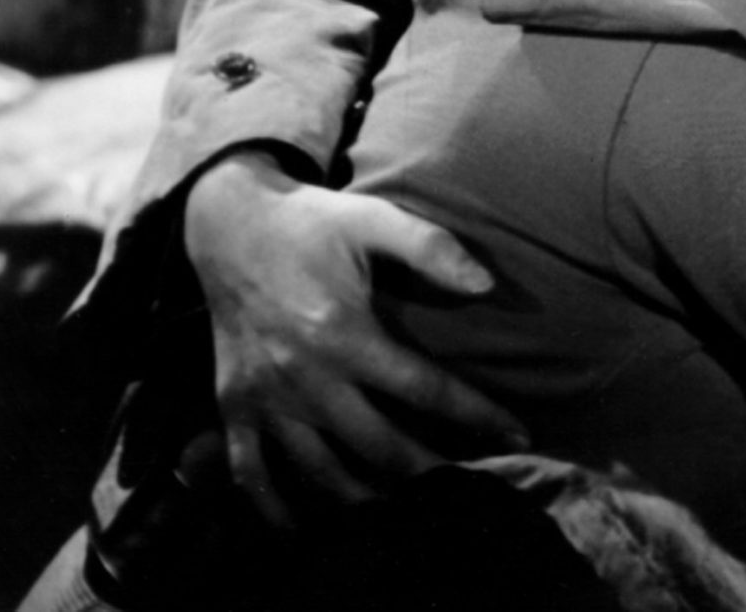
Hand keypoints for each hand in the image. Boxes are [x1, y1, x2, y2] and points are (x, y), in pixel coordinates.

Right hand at [183, 153, 527, 522]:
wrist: (226, 223)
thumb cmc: (310, 222)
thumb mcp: (372, 218)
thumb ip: (430, 247)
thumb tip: (487, 286)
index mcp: (342, 333)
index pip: (424, 389)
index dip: (476, 415)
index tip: (518, 435)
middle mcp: (304, 376)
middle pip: (378, 446)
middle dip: (430, 473)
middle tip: (472, 491)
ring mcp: (265, 397)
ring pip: (320, 471)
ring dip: (365, 500)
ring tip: (407, 516)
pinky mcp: (234, 405)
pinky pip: (252, 470)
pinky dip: (275, 507)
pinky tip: (303, 527)